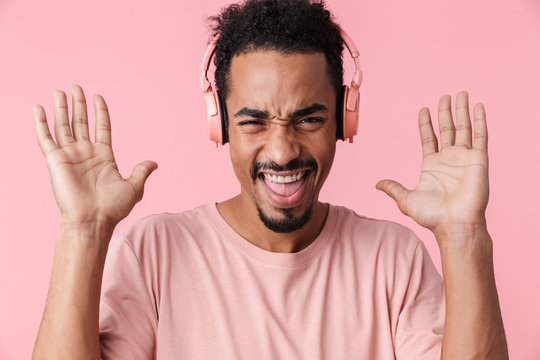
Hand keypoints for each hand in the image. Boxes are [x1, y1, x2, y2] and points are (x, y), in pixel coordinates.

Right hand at [34, 84, 157, 227]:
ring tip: (60, 91)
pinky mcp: (55, 160)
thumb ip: (141, 171)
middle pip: (81, 122)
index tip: (98, 97)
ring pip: (63, 126)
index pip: (102, 127)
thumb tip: (154, 163)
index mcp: (104, 156)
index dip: (100, 112)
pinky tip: (38, 108)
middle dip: (79, 105)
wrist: (93, 220)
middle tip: (76, 87)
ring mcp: (69, 155)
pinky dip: (41, 122)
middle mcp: (85, 153)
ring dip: (61, 108)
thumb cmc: (113, 208)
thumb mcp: (134, 187)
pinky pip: (45, 138)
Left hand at [376, 91, 488, 237]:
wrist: (454, 225)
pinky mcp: (478, 159)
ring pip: (463, 127)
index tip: (423, 109)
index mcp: (431, 165)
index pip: (428, 138)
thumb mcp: (406, 199)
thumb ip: (393, 188)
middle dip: (445, 112)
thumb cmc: (432, 216)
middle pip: (447, 129)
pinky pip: (480, 136)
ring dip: (462, 110)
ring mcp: (464, 158)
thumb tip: (377, 184)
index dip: (426, 124)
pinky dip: (480, 120)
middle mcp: (448, 159)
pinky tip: (478, 106)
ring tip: (460, 93)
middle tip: (445, 95)